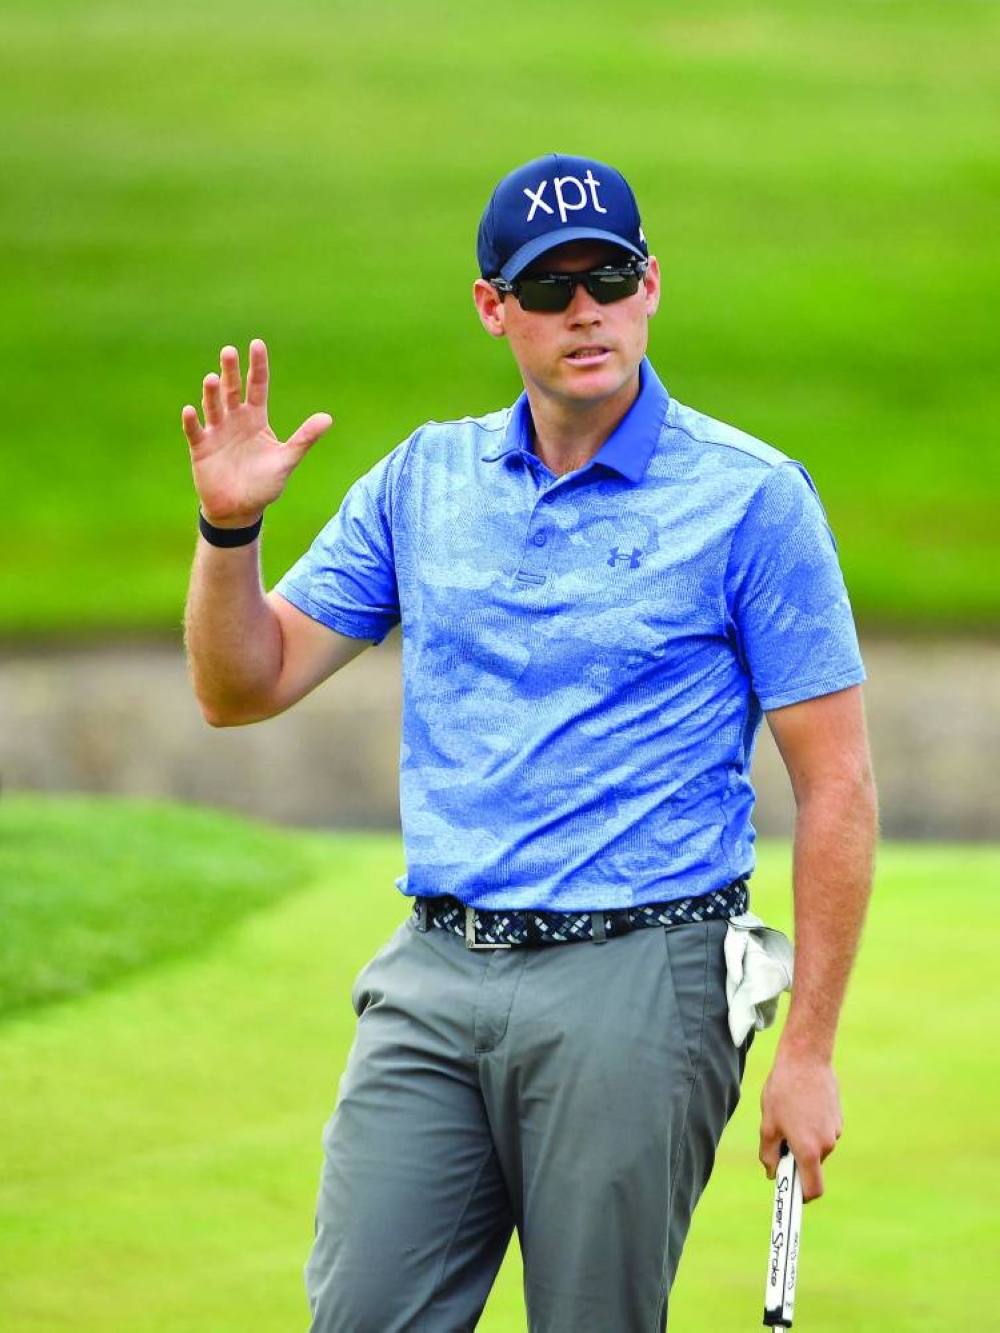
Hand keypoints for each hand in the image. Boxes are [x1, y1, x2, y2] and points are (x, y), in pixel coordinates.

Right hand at [181, 339, 332, 526]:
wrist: (240, 510)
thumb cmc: (264, 484)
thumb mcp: (286, 460)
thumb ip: (304, 439)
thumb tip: (328, 418)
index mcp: (257, 419)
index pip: (257, 386)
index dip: (257, 366)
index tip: (257, 344)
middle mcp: (235, 420)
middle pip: (232, 390)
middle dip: (231, 371)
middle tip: (229, 351)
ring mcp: (216, 432)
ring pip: (213, 406)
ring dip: (212, 393)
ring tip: (213, 378)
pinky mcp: (201, 448)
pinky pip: (195, 431)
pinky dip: (193, 421)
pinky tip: (191, 410)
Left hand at [759, 1048, 842, 1201]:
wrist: (806, 1059)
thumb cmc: (783, 1091)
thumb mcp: (768, 1124)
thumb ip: (768, 1153)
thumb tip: (771, 1172)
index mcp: (809, 1150)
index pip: (813, 1190)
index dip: (802, 1196)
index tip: (790, 1193)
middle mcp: (827, 1145)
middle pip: (812, 1166)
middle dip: (796, 1159)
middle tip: (780, 1138)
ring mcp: (835, 1131)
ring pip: (817, 1147)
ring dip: (804, 1140)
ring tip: (789, 1114)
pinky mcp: (838, 1118)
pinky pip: (823, 1132)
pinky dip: (812, 1127)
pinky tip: (801, 1105)